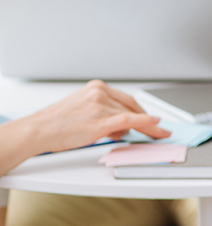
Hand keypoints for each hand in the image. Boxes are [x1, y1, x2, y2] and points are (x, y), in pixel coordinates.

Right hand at [21, 80, 170, 154]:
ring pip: (129, 116)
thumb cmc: (57, 123)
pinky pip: (129, 120)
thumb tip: (124, 124)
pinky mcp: (100, 120)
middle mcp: (100, 93)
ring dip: (137, 130)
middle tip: (160, 130)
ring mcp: (101, 106)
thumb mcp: (83, 108)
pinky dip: (145, 122)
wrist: (38, 130)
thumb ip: (104, 110)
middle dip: (147, 120)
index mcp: (96, 87)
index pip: (126, 99)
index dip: (141, 111)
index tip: (152, 118)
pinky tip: (156, 125)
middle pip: (132, 106)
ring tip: (143, 138)